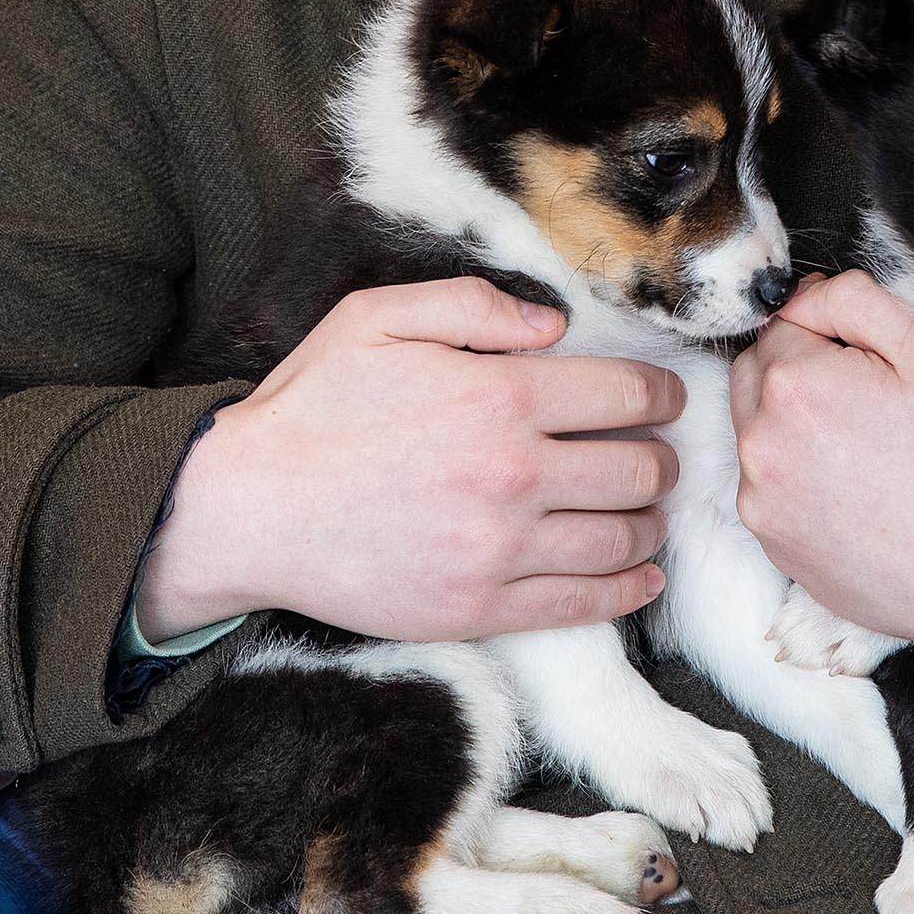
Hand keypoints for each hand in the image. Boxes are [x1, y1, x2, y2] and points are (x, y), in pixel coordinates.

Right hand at [135, 278, 684, 645]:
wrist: (247, 510)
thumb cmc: (311, 407)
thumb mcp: (377, 318)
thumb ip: (473, 305)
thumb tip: (554, 327)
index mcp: (499, 397)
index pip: (628, 396)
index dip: (663, 395)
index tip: (666, 399)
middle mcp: (514, 475)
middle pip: (641, 470)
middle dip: (661, 458)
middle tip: (654, 454)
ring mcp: (500, 550)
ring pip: (624, 539)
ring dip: (650, 522)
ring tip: (645, 510)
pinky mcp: (481, 608)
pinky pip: (585, 604)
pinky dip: (628, 589)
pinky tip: (639, 576)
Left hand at [730, 271, 913, 669]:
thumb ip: (853, 300)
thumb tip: (803, 295)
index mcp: (794, 385)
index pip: (782, 324)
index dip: (829, 332)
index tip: (873, 360)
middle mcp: (760, 446)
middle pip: (756, 376)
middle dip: (799, 372)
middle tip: (870, 399)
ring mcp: (762, 504)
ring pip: (759, 434)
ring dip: (796, 427)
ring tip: (869, 450)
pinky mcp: (775, 549)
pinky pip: (770, 491)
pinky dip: (800, 481)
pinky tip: (858, 494)